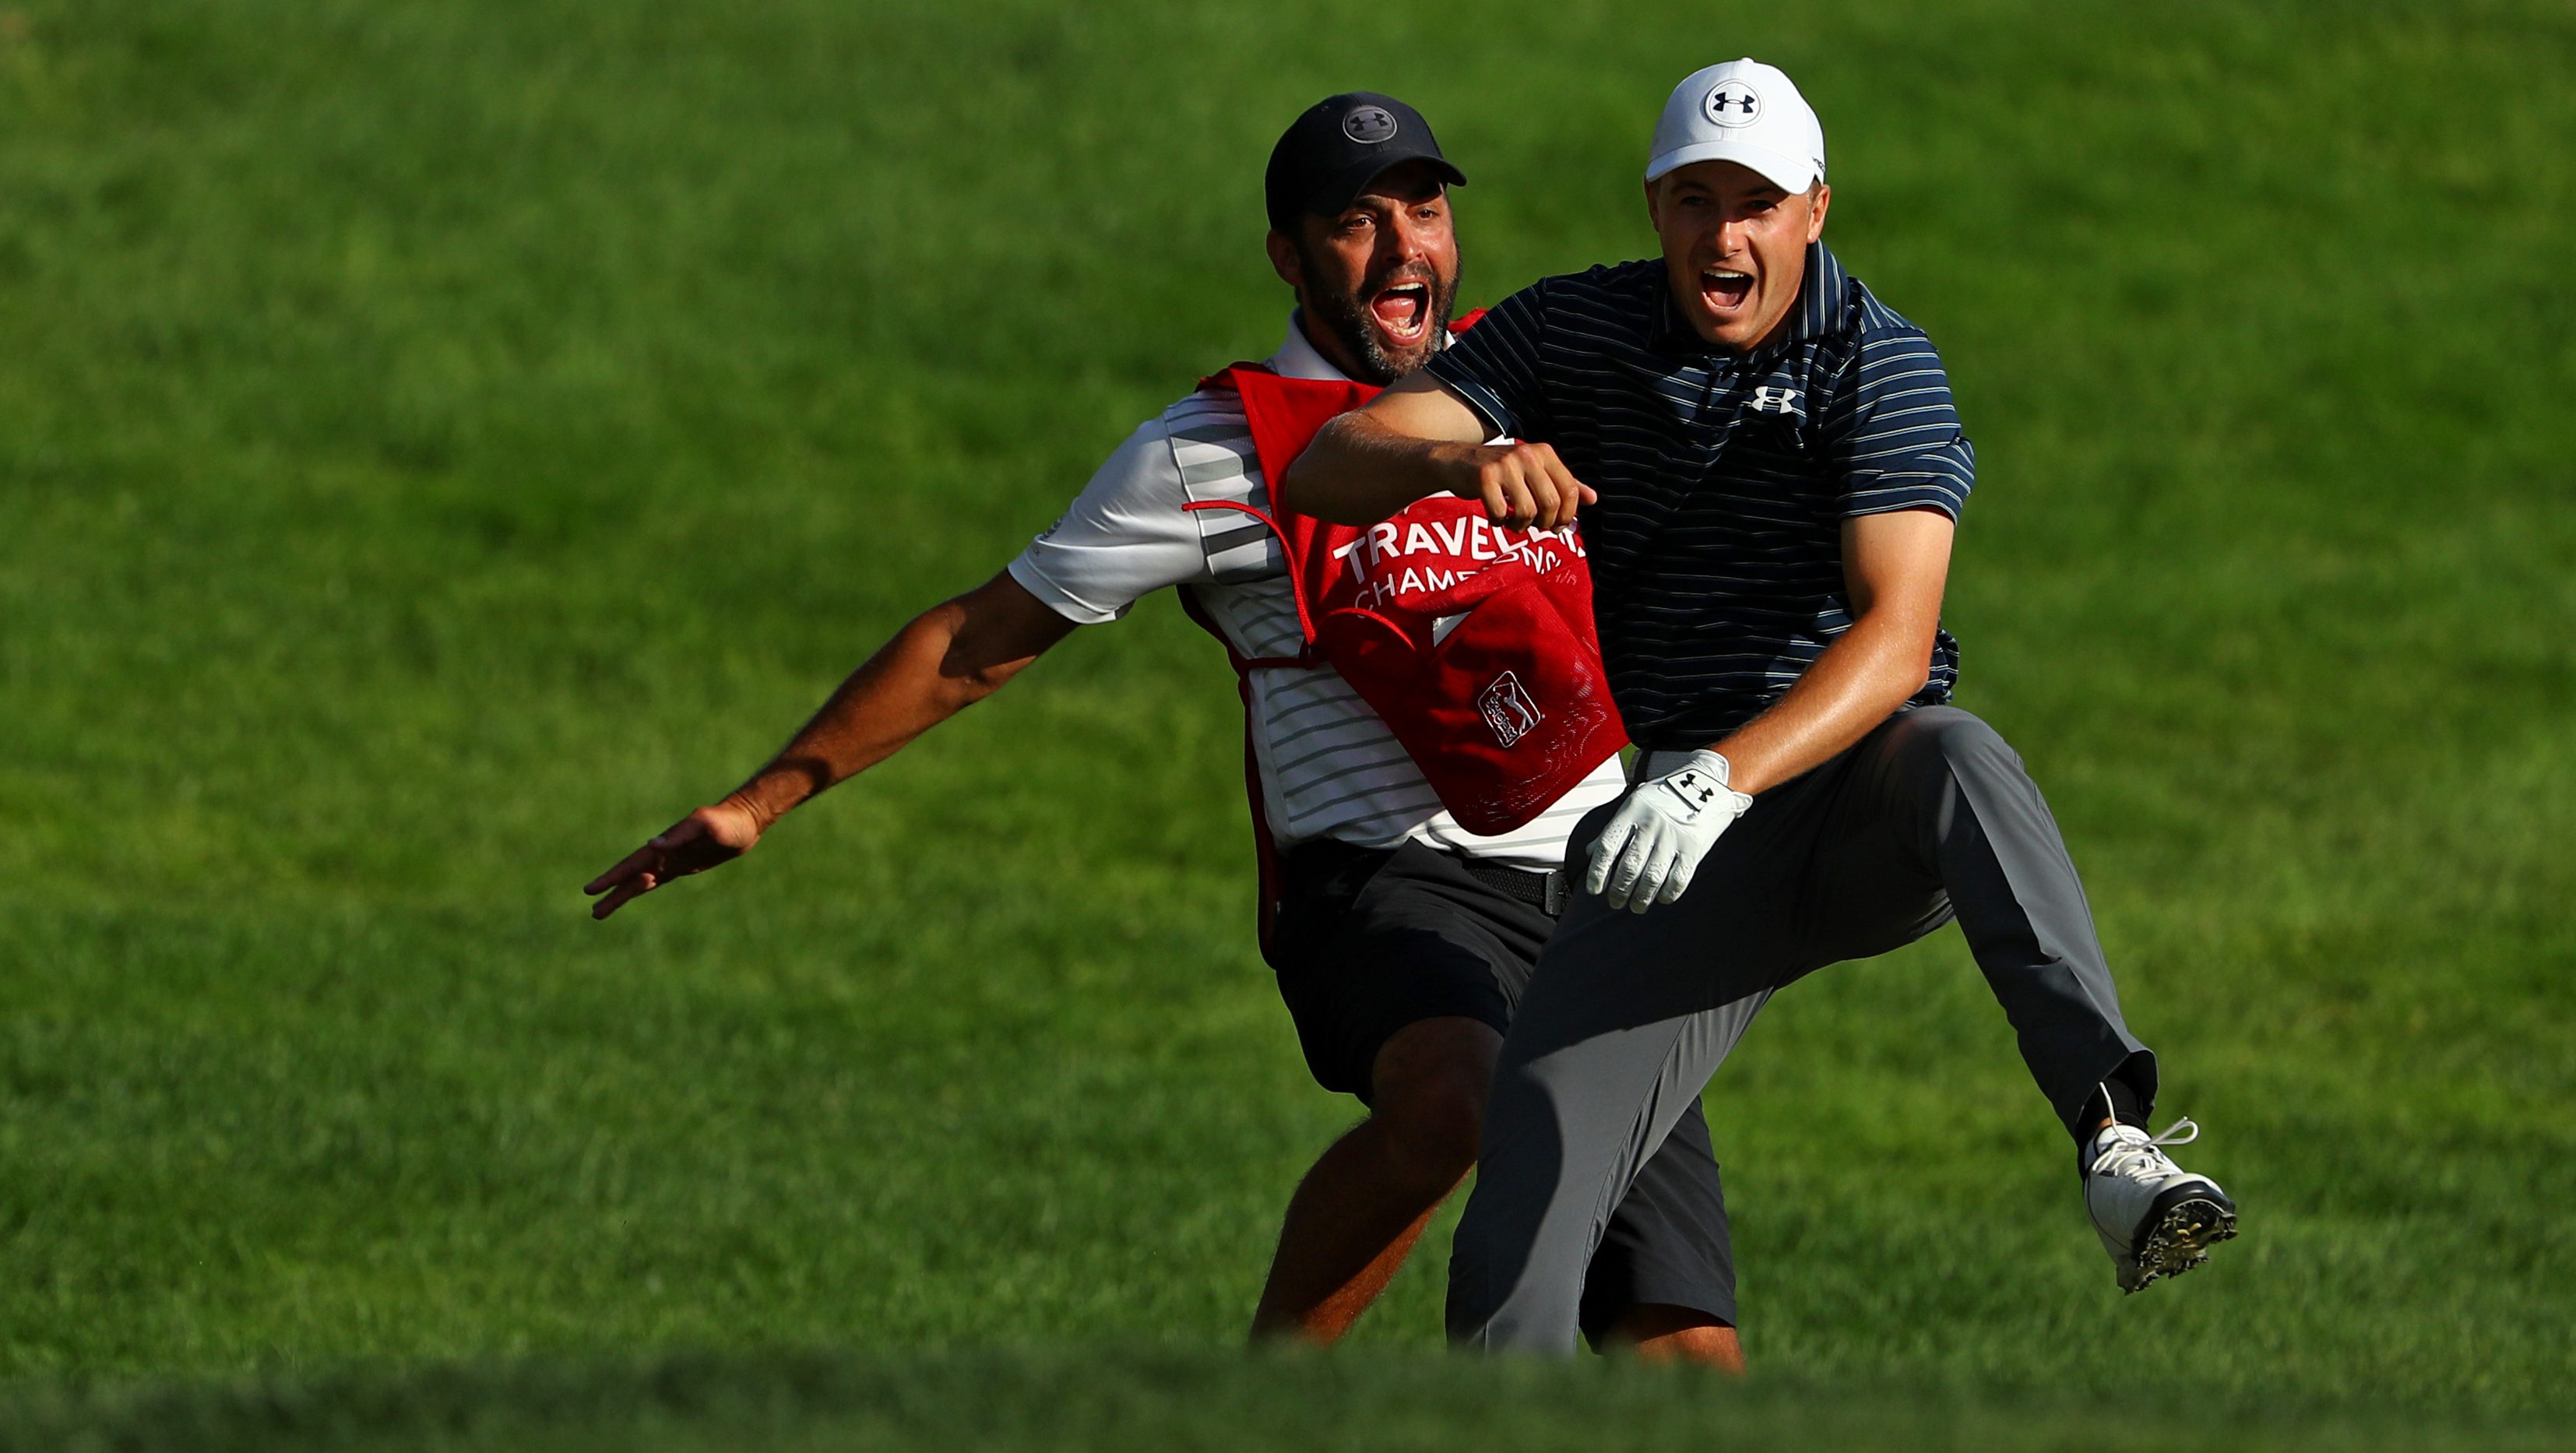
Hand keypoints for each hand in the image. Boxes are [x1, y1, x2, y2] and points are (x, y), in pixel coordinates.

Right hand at [584, 798, 766, 919]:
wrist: (745, 821)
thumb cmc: (726, 822)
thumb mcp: (705, 826)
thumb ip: (680, 835)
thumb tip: (651, 844)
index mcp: (664, 846)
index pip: (632, 865)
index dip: (612, 877)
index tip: (590, 890)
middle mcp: (663, 854)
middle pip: (631, 877)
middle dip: (613, 893)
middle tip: (594, 913)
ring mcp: (672, 860)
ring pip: (641, 881)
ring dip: (623, 895)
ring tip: (601, 912)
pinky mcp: (684, 865)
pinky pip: (658, 879)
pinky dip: (643, 887)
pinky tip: (634, 891)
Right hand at [1449, 441, 1597, 530]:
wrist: (1459, 461)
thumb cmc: (1502, 472)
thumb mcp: (1535, 473)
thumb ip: (1563, 484)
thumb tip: (1593, 498)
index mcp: (1544, 453)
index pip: (1569, 489)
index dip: (1567, 515)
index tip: (1558, 526)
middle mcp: (1527, 455)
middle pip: (1551, 503)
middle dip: (1545, 523)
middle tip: (1534, 527)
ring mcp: (1505, 464)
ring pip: (1527, 511)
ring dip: (1520, 525)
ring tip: (1513, 521)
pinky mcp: (1484, 476)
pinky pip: (1500, 513)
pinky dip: (1498, 522)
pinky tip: (1496, 516)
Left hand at [1585, 750, 1752, 913]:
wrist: (1706, 782)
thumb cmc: (1664, 796)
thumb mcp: (1635, 803)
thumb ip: (1614, 829)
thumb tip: (1590, 852)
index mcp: (1632, 810)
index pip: (1607, 847)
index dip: (1597, 872)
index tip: (1594, 890)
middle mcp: (1651, 823)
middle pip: (1629, 866)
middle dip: (1619, 890)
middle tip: (1615, 902)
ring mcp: (1673, 835)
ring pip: (1652, 877)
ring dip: (1641, 897)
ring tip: (1636, 906)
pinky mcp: (1693, 846)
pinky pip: (1678, 878)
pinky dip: (1668, 893)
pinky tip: (1662, 898)